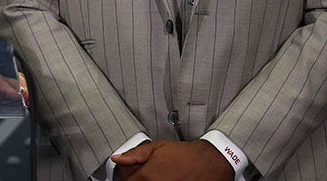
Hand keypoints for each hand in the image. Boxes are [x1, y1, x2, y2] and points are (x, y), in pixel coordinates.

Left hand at [111, 139, 232, 180]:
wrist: (209, 163)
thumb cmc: (185, 155)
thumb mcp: (157, 148)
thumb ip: (134, 155)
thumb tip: (117, 158)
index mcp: (147, 176)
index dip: (128, 174)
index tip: (133, 171)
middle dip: (137, 179)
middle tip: (147, 173)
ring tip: (158, 176)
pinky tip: (166, 179)